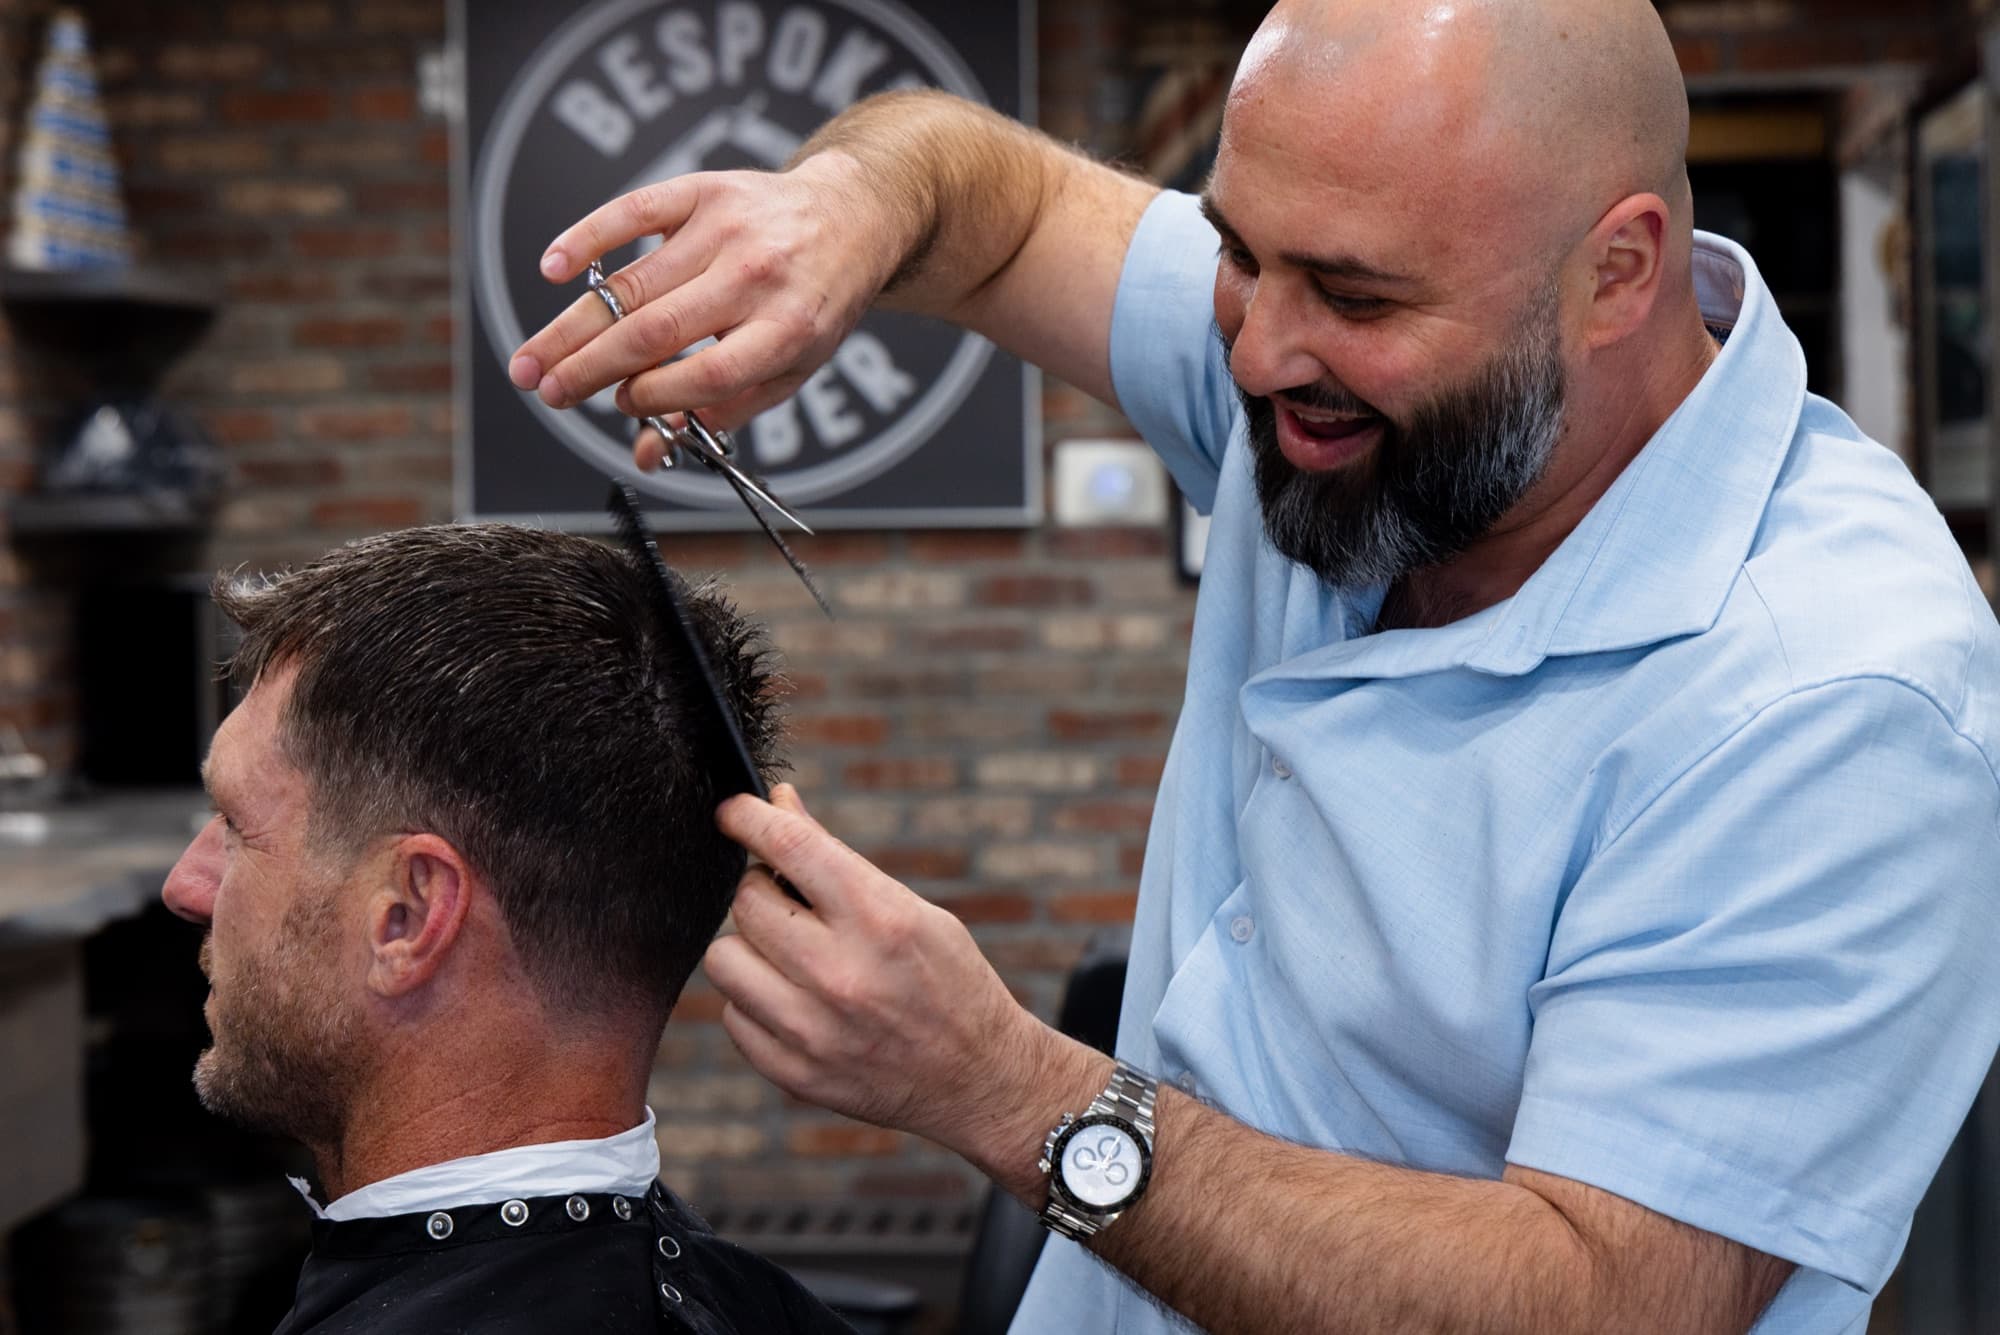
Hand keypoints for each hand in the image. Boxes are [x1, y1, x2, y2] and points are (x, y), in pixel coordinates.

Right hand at [508, 154, 900, 468]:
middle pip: (656, 330)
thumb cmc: (811, 306)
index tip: (621, 406)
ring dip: (572, 327)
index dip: (657, 395)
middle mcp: (755, 277)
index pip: (710, 371)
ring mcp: (726, 229)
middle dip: (589, 368)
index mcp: (786, 329)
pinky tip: (553, 269)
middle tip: (545, 392)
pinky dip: (588, 239)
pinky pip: (634, 212)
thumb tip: (645, 451)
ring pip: (632, 283)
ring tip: (532, 361)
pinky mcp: (703, 191)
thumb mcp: (790, 369)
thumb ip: (720, 410)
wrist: (850, 217)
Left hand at [705, 786, 1100, 1172]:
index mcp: (880, 920)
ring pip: (726, 959)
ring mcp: (812, 1030)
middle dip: (762, 890)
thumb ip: (836, 859)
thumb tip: (778, 805)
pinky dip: (757, 1001)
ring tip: (791, 955)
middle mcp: (841, 974)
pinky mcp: (794, 1073)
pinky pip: (734, 1015)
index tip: (732, 811)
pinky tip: (797, 1001)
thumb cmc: (950, 981)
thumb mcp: (910, 908)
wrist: (979, 1079)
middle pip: (747, 903)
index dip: (748, 818)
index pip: (789, 847)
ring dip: (751, 948)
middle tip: (791, 901)